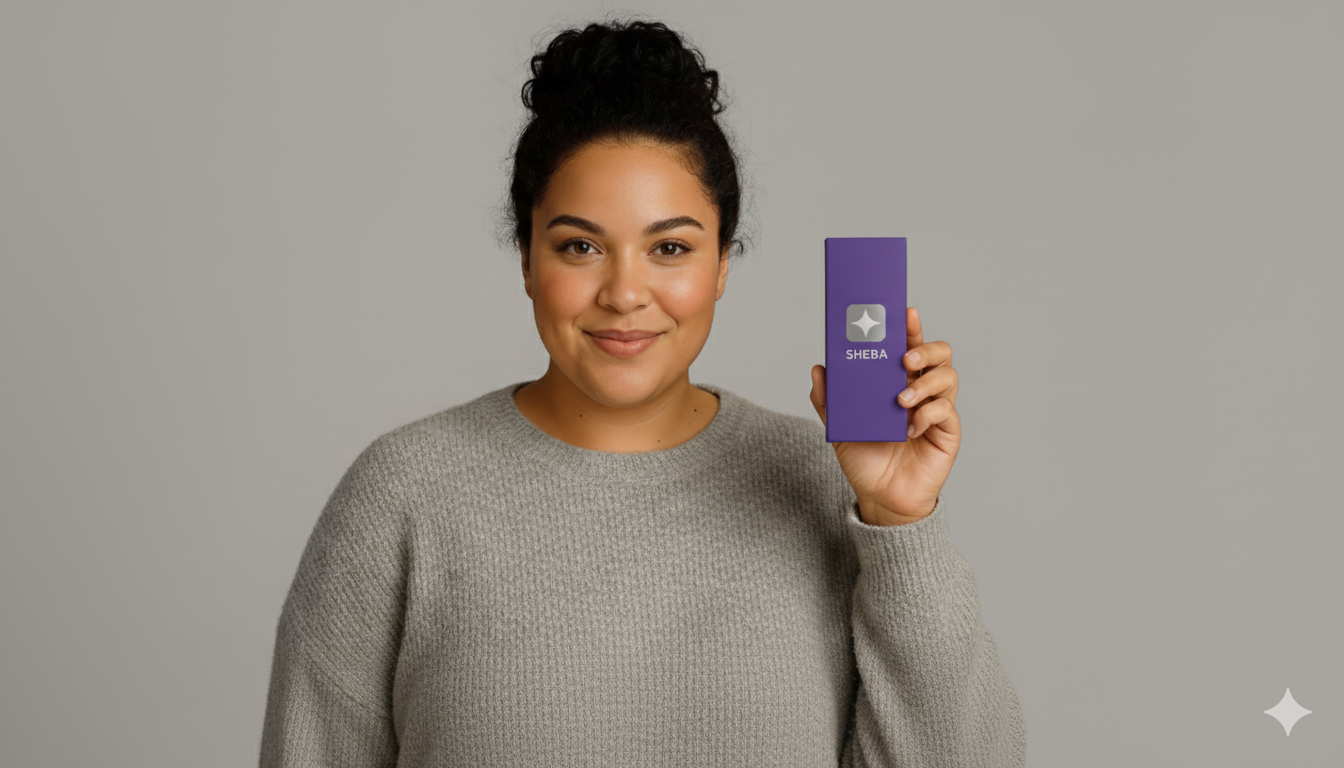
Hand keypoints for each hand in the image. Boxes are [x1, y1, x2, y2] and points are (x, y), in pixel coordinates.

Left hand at [809, 307, 960, 525]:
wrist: (880, 497)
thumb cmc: (865, 458)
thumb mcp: (839, 426)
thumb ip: (828, 399)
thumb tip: (819, 368)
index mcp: (898, 382)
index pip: (909, 346)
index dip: (910, 328)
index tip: (904, 312)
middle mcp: (922, 390)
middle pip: (939, 355)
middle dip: (925, 348)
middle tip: (905, 358)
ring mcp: (936, 410)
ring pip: (948, 378)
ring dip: (924, 384)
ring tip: (901, 400)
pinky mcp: (946, 432)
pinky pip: (946, 412)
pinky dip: (927, 414)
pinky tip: (909, 427)